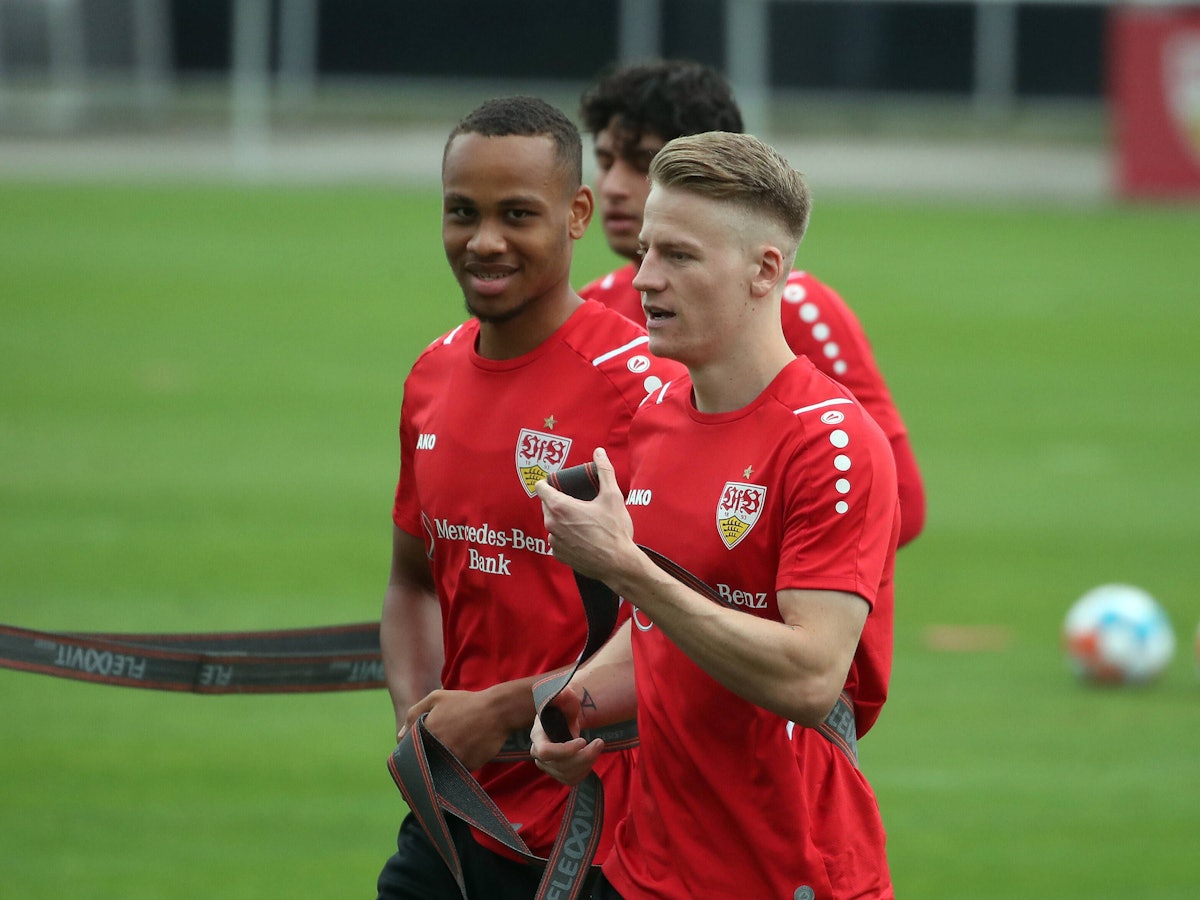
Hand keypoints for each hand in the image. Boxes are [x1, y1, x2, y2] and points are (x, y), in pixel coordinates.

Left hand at [397, 689, 512, 771]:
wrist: (497, 711)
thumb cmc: (466, 702)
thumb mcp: (437, 698)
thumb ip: (414, 713)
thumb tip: (399, 736)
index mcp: (427, 731)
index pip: (410, 750)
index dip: (412, 750)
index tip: (418, 748)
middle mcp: (438, 747)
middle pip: (425, 761)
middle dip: (427, 757)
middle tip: (437, 749)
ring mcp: (453, 759)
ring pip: (441, 767)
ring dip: (443, 762)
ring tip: (453, 749)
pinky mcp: (468, 767)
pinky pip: (457, 771)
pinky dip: (458, 764)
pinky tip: (465, 752)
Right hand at [529, 689, 603, 786]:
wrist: (564, 718)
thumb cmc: (563, 707)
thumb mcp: (564, 699)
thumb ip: (564, 696)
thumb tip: (564, 693)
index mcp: (537, 735)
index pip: (545, 752)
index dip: (564, 750)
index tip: (583, 740)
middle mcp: (538, 754)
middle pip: (560, 765)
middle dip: (584, 756)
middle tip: (600, 742)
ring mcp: (546, 766)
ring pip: (567, 774)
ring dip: (587, 762)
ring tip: (598, 745)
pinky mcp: (557, 773)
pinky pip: (571, 779)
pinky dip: (585, 770)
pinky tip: (591, 756)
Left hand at [535, 447, 634, 582]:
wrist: (619, 563)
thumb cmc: (615, 530)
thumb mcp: (612, 496)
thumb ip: (604, 471)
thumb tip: (599, 452)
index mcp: (560, 507)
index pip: (541, 488)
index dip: (549, 482)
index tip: (559, 483)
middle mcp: (552, 524)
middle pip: (547, 505)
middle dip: (558, 501)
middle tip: (577, 502)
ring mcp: (554, 541)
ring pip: (553, 523)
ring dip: (563, 520)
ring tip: (583, 521)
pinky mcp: (559, 555)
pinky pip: (558, 540)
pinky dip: (566, 536)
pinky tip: (582, 537)